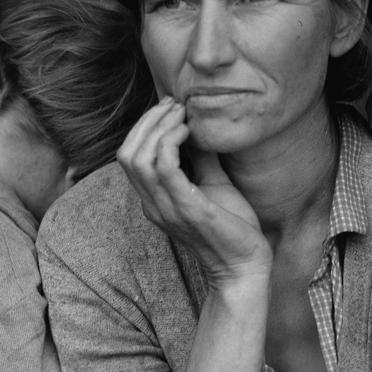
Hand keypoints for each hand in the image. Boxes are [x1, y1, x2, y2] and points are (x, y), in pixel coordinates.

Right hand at [117, 98, 271, 284]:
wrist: (245, 266)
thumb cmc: (231, 228)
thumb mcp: (213, 184)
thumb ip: (202, 158)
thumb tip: (200, 126)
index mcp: (154, 200)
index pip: (128, 156)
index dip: (144, 126)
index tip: (170, 108)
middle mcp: (153, 205)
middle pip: (126, 153)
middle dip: (147, 121)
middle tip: (175, 105)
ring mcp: (166, 208)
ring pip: (139, 158)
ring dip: (159, 127)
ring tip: (182, 114)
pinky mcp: (187, 210)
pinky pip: (164, 168)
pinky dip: (172, 142)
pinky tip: (190, 132)